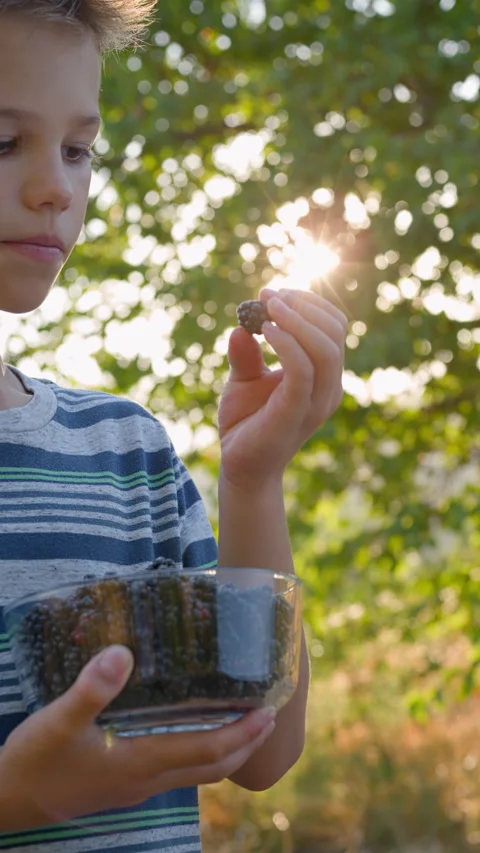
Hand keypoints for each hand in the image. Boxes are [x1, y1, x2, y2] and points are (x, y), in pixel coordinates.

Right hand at [0, 646, 275, 830]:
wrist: (10, 801)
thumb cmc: (35, 761)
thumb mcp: (58, 721)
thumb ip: (91, 688)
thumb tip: (123, 653)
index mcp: (140, 762)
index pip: (208, 751)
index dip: (243, 733)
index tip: (268, 712)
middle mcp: (147, 779)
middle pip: (213, 767)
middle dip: (246, 743)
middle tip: (270, 716)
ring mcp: (137, 786)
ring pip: (198, 772)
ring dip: (228, 750)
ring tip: (244, 722)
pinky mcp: (125, 784)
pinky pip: (178, 771)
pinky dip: (201, 753)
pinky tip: (194, 731)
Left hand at [218, 288, 346, 489]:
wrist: (241, 466)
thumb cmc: (247, 423)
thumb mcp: (244, 379)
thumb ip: (247, 353)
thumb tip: (240, 326)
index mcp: (324, 375)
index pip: (334, 327)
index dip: (309, 303)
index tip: (275, 292)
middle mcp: (329, 387)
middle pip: (335, 331)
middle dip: (304, 305)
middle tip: (269, 295)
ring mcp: (317, 401)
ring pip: (326, 348)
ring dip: (297, 319)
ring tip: (267, 308)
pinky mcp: (297, 411)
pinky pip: (303, 369)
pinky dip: (287, 343)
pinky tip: (265, 331)